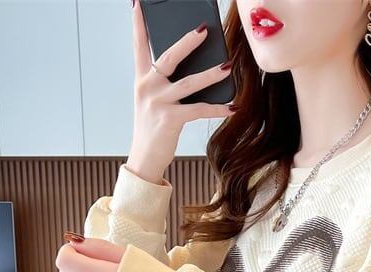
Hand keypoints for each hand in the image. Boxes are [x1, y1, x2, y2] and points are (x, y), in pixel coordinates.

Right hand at [127, 0, 235, 182]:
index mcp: (141, 79)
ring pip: (189, 83)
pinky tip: (232, 106)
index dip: (139, 24)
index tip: (138, 3)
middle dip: (187, 42)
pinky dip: (217, 108)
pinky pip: (198, 109)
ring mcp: (158, 103)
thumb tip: (196, 69)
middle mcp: (147, 87)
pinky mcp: (170, 119)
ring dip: (211, 75)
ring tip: (228, 66)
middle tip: (204, 29)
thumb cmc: (153, 127)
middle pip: (168, 57)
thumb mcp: (154, 101)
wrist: (145, 158)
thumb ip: (167, 83)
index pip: (139, 46)